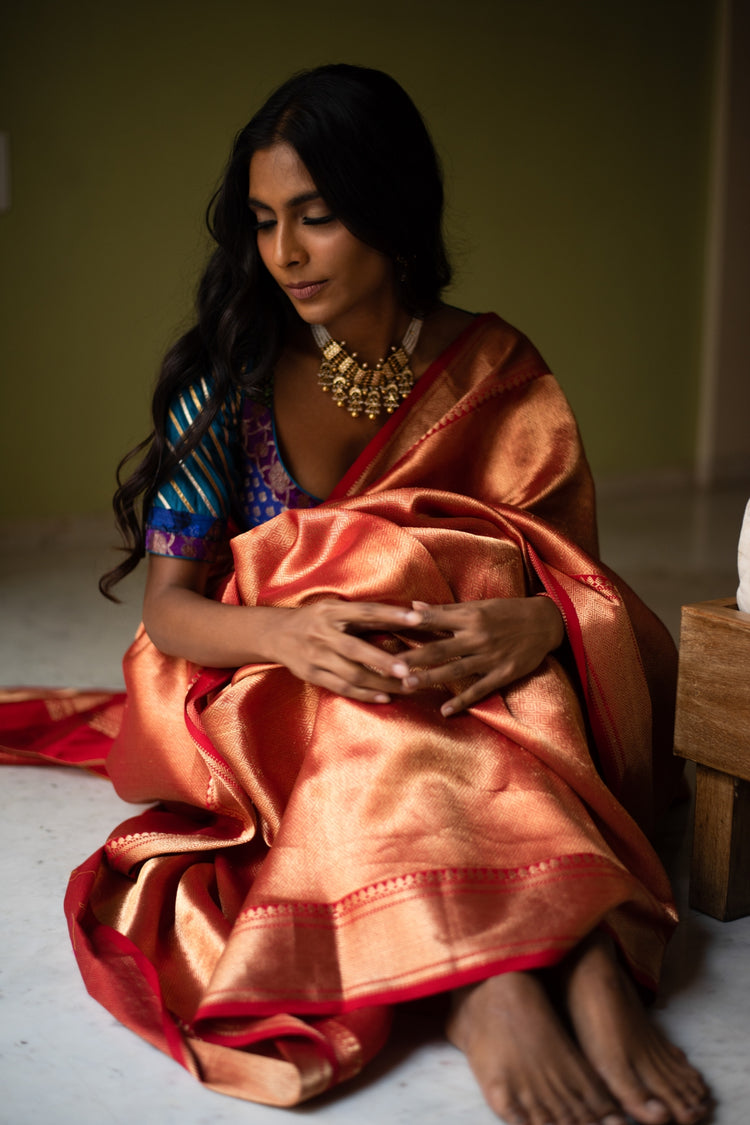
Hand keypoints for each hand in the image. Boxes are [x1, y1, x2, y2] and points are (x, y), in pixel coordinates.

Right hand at [271, 599, 421, 702]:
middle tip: (408, 670)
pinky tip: (385, 697)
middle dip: (382, 661)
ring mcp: (315, 656)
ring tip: (406, 687)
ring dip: (380, 682)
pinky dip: (365, 694)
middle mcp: (322, 633)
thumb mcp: (335, 609)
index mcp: (331, 611)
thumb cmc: (316, 619)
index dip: (391, 614)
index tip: (416, 618)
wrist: (275, 634)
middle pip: (355, 649)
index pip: (365, 612)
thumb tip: (404, 618)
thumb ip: (365, 616)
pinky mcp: (312, 675)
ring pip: (351, 674)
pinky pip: (342, 688)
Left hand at [390, 596, 564, 716]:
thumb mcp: (478, 606)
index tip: (390, 628)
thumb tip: (413, 607)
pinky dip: (462, 701)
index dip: (413, 624)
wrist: (545, 622)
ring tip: (408, 685)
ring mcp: (490, 657)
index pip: (435, 620)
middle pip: (440, 649)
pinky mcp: (503, 673)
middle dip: (415, 658)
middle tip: (391, 666)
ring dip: (431, 678)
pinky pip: (479, 689)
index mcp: (471, 616)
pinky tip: (445, 710)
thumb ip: (445, 610)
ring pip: (455, 670)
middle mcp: (478, 636)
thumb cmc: (507, 611)